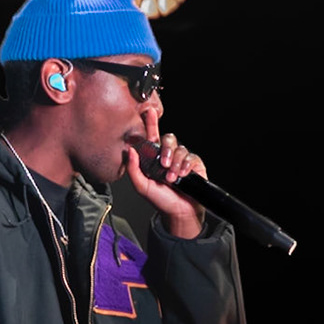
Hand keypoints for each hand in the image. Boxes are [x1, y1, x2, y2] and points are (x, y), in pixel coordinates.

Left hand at [124, 107, 206, 239]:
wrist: (178, 212)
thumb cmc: (160, 200)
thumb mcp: (142, 186)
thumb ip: (133, 169)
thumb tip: (129, 150)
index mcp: (155, 158)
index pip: (152, 136)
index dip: (151, 123)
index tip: (148, 110)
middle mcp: (168, 155)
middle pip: (169, 138)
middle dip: (166, 150)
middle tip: (163, 165)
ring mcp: (182, 159)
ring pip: (180, 149)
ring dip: (175, 163)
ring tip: (172, 178)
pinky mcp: (194, 164)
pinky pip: (190, 157)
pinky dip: (185, 166)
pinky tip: (183, 175)